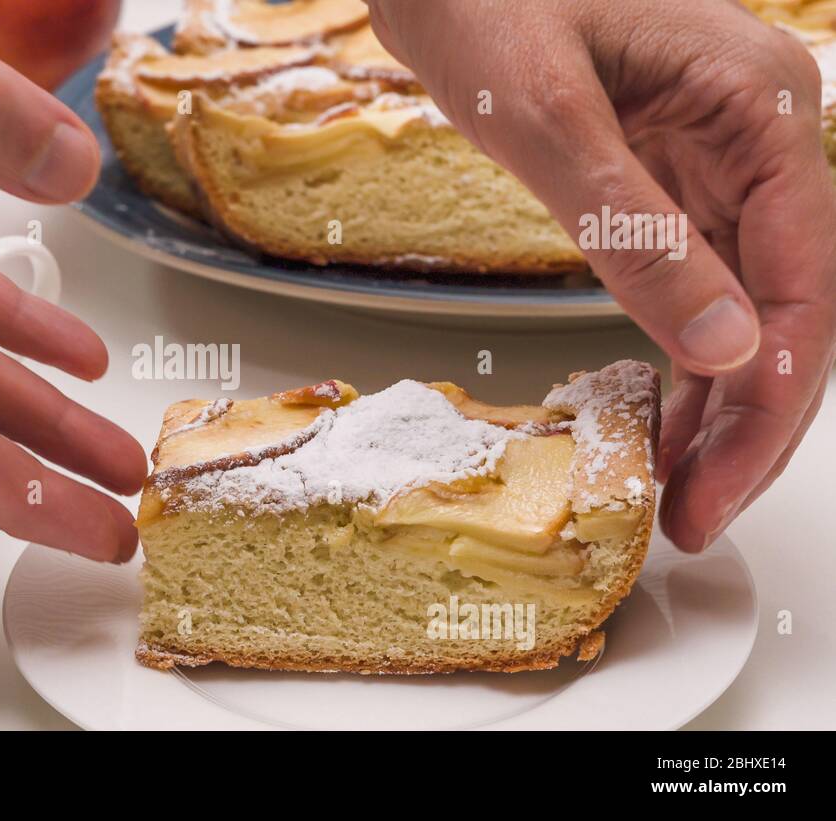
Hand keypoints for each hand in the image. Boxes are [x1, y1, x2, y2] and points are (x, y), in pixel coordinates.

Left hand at [368, 0, 835, 550]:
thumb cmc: (489, 2)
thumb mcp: (549, 122)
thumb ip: (636, 234)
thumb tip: (724, 350)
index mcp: (763, 108)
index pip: (805, 282)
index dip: (769, 400)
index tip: (719, 485)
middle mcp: (761, 136)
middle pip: (788, 306)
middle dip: (749, 422)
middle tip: (695, 515)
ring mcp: (718, 159)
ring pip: (746, 305)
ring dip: (718, 403)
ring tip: (674, 489)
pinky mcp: (667, 178)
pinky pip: (696, 283)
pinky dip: (679, 356)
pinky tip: (657, 417)